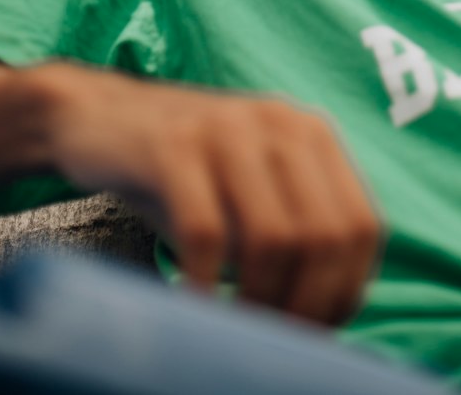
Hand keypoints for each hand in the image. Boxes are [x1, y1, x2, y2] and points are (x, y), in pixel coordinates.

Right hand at [44, 66, 381, 324]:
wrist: (97, 118)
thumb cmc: (184, 176)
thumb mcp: (251, 193)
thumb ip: (295, 232)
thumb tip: (330, 317)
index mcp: (310, 134)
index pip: (362, 226)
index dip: (346, 292)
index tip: (314, 333)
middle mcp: (279, 122)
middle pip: (323, 236)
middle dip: (303, 306)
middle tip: (270, 342)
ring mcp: (226, 128)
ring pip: (273, 237)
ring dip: (258, 301)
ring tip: (233, 329)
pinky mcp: (172, 145)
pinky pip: (204, 233)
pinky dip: (203, 284)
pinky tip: (189, 303)